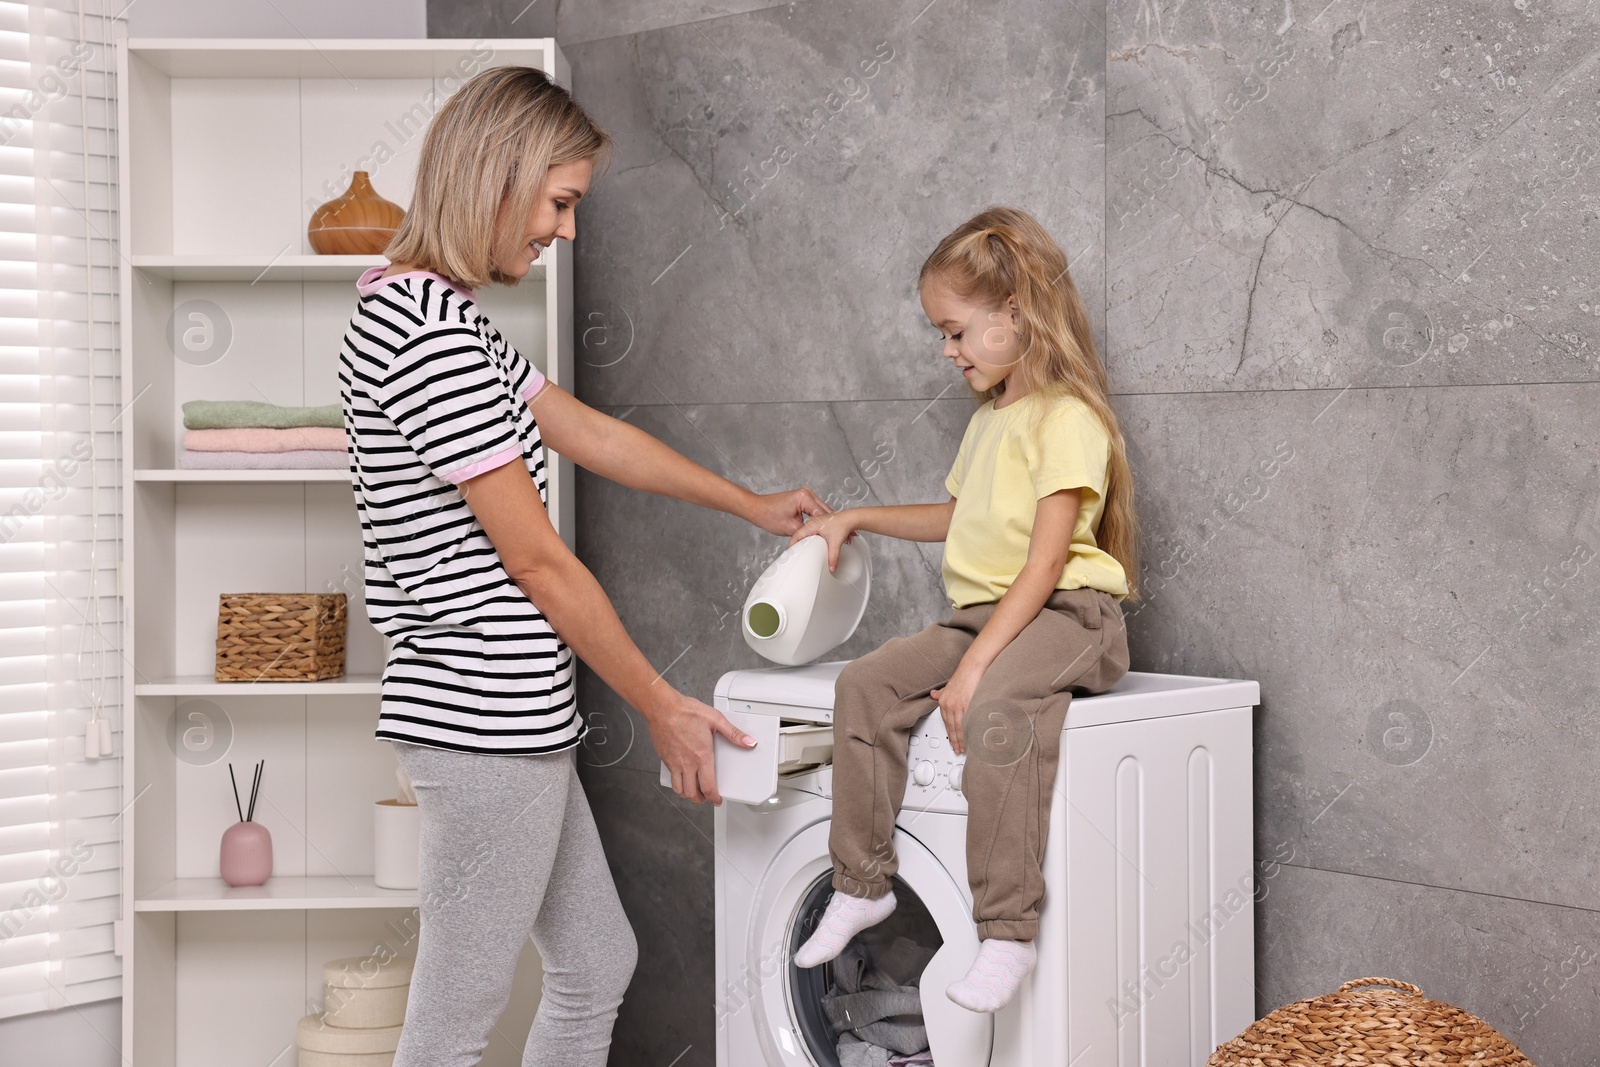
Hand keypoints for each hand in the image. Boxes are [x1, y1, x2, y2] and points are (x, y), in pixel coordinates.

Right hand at [645, 687, 756, 804]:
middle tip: (707, 797)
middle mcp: (686, 763)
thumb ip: (733, 734)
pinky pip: (670, 778)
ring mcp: (674, 762)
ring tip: (694, 792)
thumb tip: (748, 742)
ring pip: (679, 789)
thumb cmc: (686, 711)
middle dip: (701, 799)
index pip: (708, 787)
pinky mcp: (665, 759)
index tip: (717, 799)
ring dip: (688, 795)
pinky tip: (682, 776)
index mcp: (702, 756)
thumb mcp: (715, 719)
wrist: (662, 708)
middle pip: (692, 793)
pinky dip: (678, 783)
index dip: (714, 798)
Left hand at [747, 487, 830, 536]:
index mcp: (805, 497)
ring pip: (820, 511)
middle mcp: (807, 493)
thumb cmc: (768, 516)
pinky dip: (817, 519)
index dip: (827, 528)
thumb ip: (807, 533)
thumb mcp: (791, 528)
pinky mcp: (802, 498)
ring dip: (823, 522)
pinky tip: (820, 528)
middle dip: (827, 525)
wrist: (756, 508)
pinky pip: (814, 510)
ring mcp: (805, 495)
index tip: (832, 539)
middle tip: (832, 539)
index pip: (823, 515)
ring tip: (827, 535)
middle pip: (824, 511)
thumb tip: (818, 537)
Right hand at [788, 509, 860, 571]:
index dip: (791, 545)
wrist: (851, 518)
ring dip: (802, 540)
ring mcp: (815, 522)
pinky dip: (807, 538)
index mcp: (812, 525)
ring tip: (798, 550)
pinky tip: (809, 543)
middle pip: (799, 534)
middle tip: (792, 553)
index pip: (796, 536)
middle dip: (795, 544)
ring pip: (804, 532)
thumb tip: (832, 567)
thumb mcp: (836, 542)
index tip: (788, 553)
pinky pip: (809, 531)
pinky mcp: (819, 523)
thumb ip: (833, 556)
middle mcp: (812, 522)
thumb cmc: (843, 524)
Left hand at [930, 665, 983, 755]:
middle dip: (955, 741)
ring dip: (961, 739)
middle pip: (951, 727)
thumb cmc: (962, 677)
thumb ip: (940, 693)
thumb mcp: (947, 686)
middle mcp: (948, 705)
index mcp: (943, 702)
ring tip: (964, 748)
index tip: (952, 742)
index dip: (950, 734)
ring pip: (958, 727)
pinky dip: (968, 732)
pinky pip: (966, 722)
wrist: (970, 669)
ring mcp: (957, 706)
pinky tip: (970, 738)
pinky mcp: (966, 705)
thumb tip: (933, 695)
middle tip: (958, 750)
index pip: (946, 723)